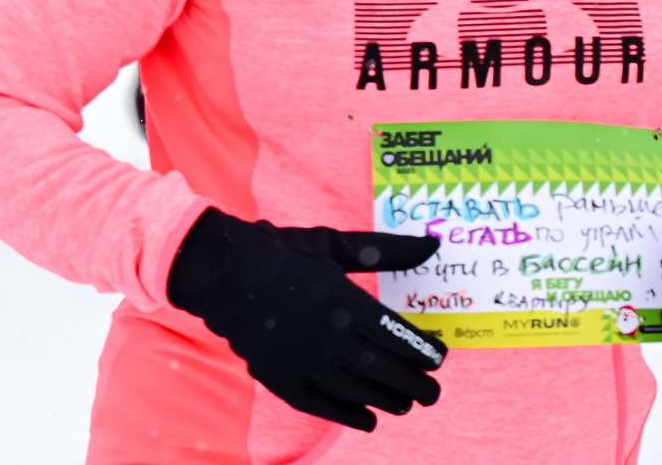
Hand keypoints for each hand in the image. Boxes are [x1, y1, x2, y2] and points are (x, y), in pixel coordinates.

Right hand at [166, 208, 444, 431]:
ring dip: (393, 403)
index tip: (438, 358)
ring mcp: (306, 363)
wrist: (223, 274)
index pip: (404, 341)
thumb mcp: (334, 246)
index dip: (428, 355)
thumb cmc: (285, 256)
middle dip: (421, 387)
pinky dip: (355, 417)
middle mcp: (329, 338)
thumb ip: (386, 250)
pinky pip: (330, 409)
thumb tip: (434, 243)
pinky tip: (369, 417)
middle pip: (391, 374)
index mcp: (345, 303)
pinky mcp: (285, 382)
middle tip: (433, 392)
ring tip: (405, 402)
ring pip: (364, 395)